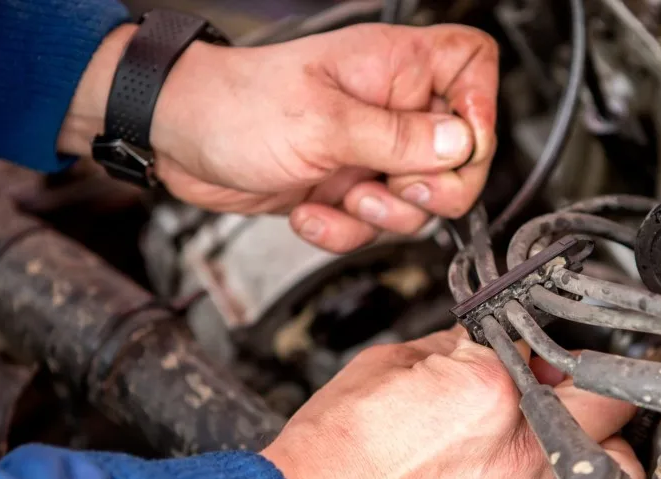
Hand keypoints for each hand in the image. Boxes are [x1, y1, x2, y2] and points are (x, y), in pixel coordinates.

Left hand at [59, 23, 498, 251]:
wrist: (179, 138)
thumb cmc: (235, 106)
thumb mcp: (322, 122)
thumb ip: (398, 138)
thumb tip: (460, 145)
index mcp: (394, 68)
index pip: (473, 69)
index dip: (481, 110)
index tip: (457, 146)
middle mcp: (390, 109)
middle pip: (459, 155)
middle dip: (431, 187)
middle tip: (397, 185)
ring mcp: (370, 151)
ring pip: (418, 202)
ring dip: (381, 213)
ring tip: (343, 192)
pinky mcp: (347, 187)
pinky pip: (373, 225)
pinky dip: (344, 229)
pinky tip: (310, 210)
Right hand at [261, 327, 644, 478]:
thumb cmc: (336, 448)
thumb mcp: (389, 364)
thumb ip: (452, 350)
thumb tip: (482, 346)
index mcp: (492, 390)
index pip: (551, 354)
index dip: (543, 352)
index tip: (533, 358)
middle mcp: (521, 452)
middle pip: (609, 408)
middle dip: (594, 393)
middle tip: (567, 395)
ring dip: (609, 459)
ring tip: (581, 453)